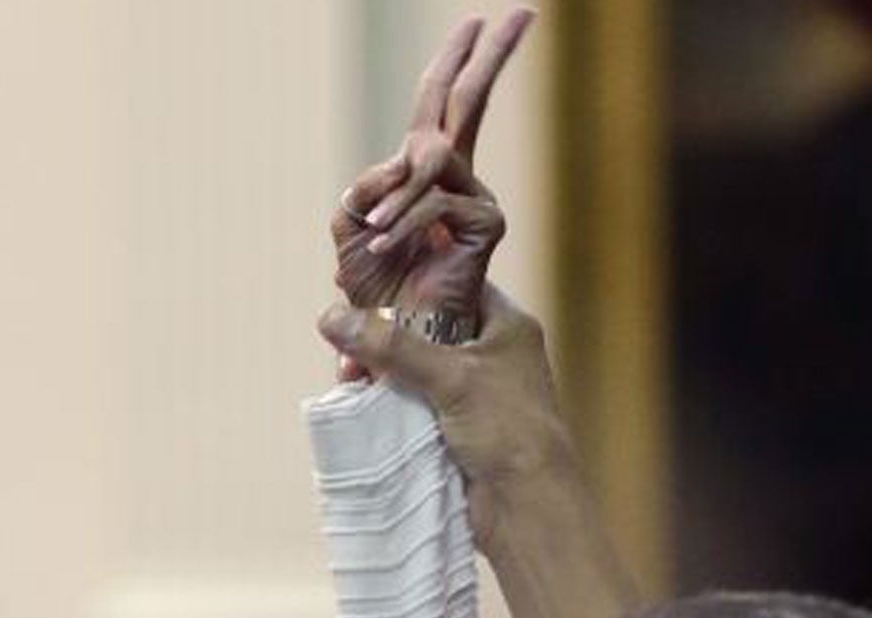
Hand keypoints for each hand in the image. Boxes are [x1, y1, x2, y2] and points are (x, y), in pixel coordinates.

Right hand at [320, 285, 561, 514]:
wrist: (527, 504)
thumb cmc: (507, 428)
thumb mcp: (450, 376)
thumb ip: (392, 346)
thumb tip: (332, 317)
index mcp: (505, 325)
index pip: (452, 283)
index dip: (410, 279)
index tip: (365, 283)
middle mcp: (490, 352)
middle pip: (425, 325)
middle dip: (384, 332)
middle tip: (348, 339)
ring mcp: (472, 390)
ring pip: (413, 365)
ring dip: (380, 368)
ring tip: (349, 376)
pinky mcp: (454, 424)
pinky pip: (412, 399)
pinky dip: (387, 398)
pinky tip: (360, 399)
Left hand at [331, 9, 532, 332]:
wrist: (392, 332)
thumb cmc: (372, 285)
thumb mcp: (352, 228)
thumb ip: (367, 188)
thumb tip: (400, 163)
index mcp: (424, 169)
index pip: (443, 102)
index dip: (458, 60)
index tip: (479, 20)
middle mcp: (456, 176)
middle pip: (470, 100)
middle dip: (490, 55)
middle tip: (519, 11)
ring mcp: (476, 197)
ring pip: (430, 159)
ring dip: (394, 197)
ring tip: (374, 234)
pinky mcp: (486, 224)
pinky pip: (435, 202)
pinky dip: (402, 223)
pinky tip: (385, 247)